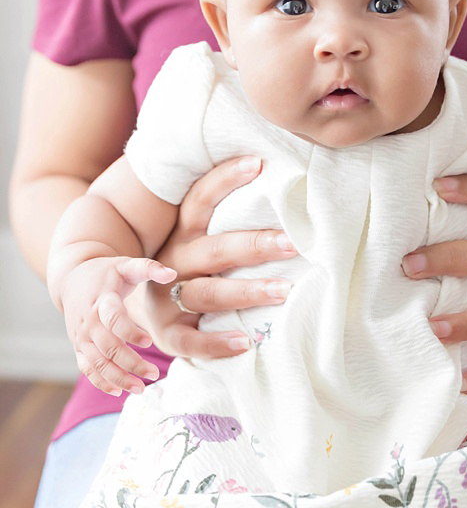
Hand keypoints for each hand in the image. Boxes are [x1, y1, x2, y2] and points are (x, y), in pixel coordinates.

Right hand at [60, 256, 176, 395]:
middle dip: (130, 362)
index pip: (113, 319)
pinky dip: (100, 382)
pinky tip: (119, 392)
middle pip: (107, 347)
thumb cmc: (107, 273)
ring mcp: (82, 337)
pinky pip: (87, 368)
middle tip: (154, 373)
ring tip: (141, 389)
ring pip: (97, 362)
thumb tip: (172, 273)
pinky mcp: (79, 347)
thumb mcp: (126, 265)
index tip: (148, 341)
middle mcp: (88, 322)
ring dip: (117, 378)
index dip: (128, 331)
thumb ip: (149, 268)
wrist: (73, 279)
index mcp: (101, 300)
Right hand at [136, 156, 295, 357]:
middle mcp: (173, 262)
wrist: (131, 310)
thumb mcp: (200, 240)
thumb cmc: (190, 270)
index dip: (224, 179)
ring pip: (208, 294)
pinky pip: (190, 341)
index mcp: (182, 234)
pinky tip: (245, 342)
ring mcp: (166, 299)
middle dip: (255, 245)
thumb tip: (289, 196)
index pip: (199, 200)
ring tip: (284, 291)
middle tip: (294, 243)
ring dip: (247, 292)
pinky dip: (216, 343)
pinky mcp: (167, 334)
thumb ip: (231, 221)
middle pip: (215, 250)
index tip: (259, 164)